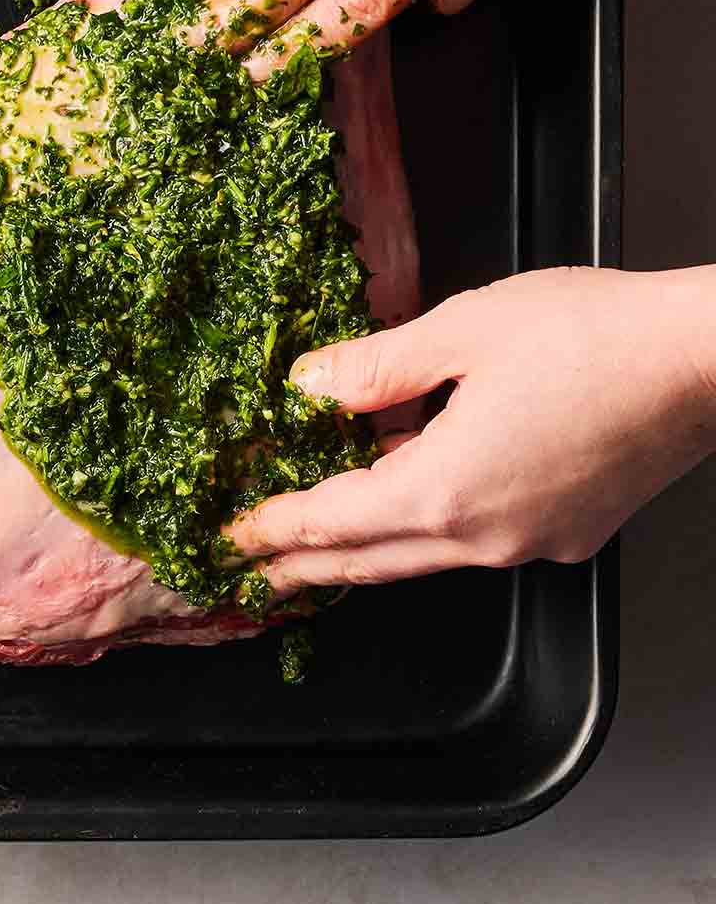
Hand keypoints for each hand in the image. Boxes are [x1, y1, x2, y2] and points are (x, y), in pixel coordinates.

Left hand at [226, 267, 715, 589]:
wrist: (703, 357)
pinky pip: (478, 540)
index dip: (277, 529)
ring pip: (425, 555)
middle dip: (306, 565)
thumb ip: (374, 367)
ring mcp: (533, 544)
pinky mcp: (569, 532)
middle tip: (255, 572)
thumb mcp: (460, 331)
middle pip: (371, 560)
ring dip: (366, 549)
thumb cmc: (591, 333)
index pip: (334, 521)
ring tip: (318, 545)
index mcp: (447, 489)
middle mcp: (487, 537)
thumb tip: (309, 387)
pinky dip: (431, 525)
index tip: (235, 538)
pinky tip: (417, 490)